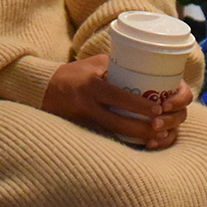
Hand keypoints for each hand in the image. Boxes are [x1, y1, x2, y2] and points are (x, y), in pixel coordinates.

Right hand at [40, 53, 192, 148]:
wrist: (44, 89)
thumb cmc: (75, 72)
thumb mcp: (96, 63)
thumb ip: (118, 68)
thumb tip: (147, 74)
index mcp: (92, 86)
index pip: (120, 98)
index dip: (140, 106)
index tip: (158, 109)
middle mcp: (86, 105)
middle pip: (118, 122)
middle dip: (142, 128)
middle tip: (162, 127)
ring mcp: (83, 121)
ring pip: (113, 135)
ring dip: (135, 138)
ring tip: (155, 138)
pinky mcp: (82, 131)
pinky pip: (105, 139)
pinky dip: (123, 142)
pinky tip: (138, 143)